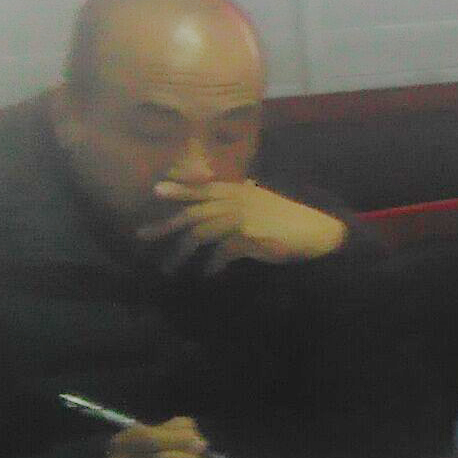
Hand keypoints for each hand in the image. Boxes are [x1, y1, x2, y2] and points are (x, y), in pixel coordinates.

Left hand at [141, 179, 347, 271]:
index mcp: (237, 190)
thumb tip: (243, 182)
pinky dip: (211, 265)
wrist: (315, 231)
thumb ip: (249, 192)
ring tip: (169, 268)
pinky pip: (220, 254)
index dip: (178, 188)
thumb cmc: (290, 217)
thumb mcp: (265, 199)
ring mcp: (240, 219)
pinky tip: (207, 274)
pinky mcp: (247, 238)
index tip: (155, 191)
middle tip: (142, 236)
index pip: (201, 187)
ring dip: (181, 254)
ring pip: (199, 234)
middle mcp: (235, 201)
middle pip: (191, 212)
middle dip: (165, 225)